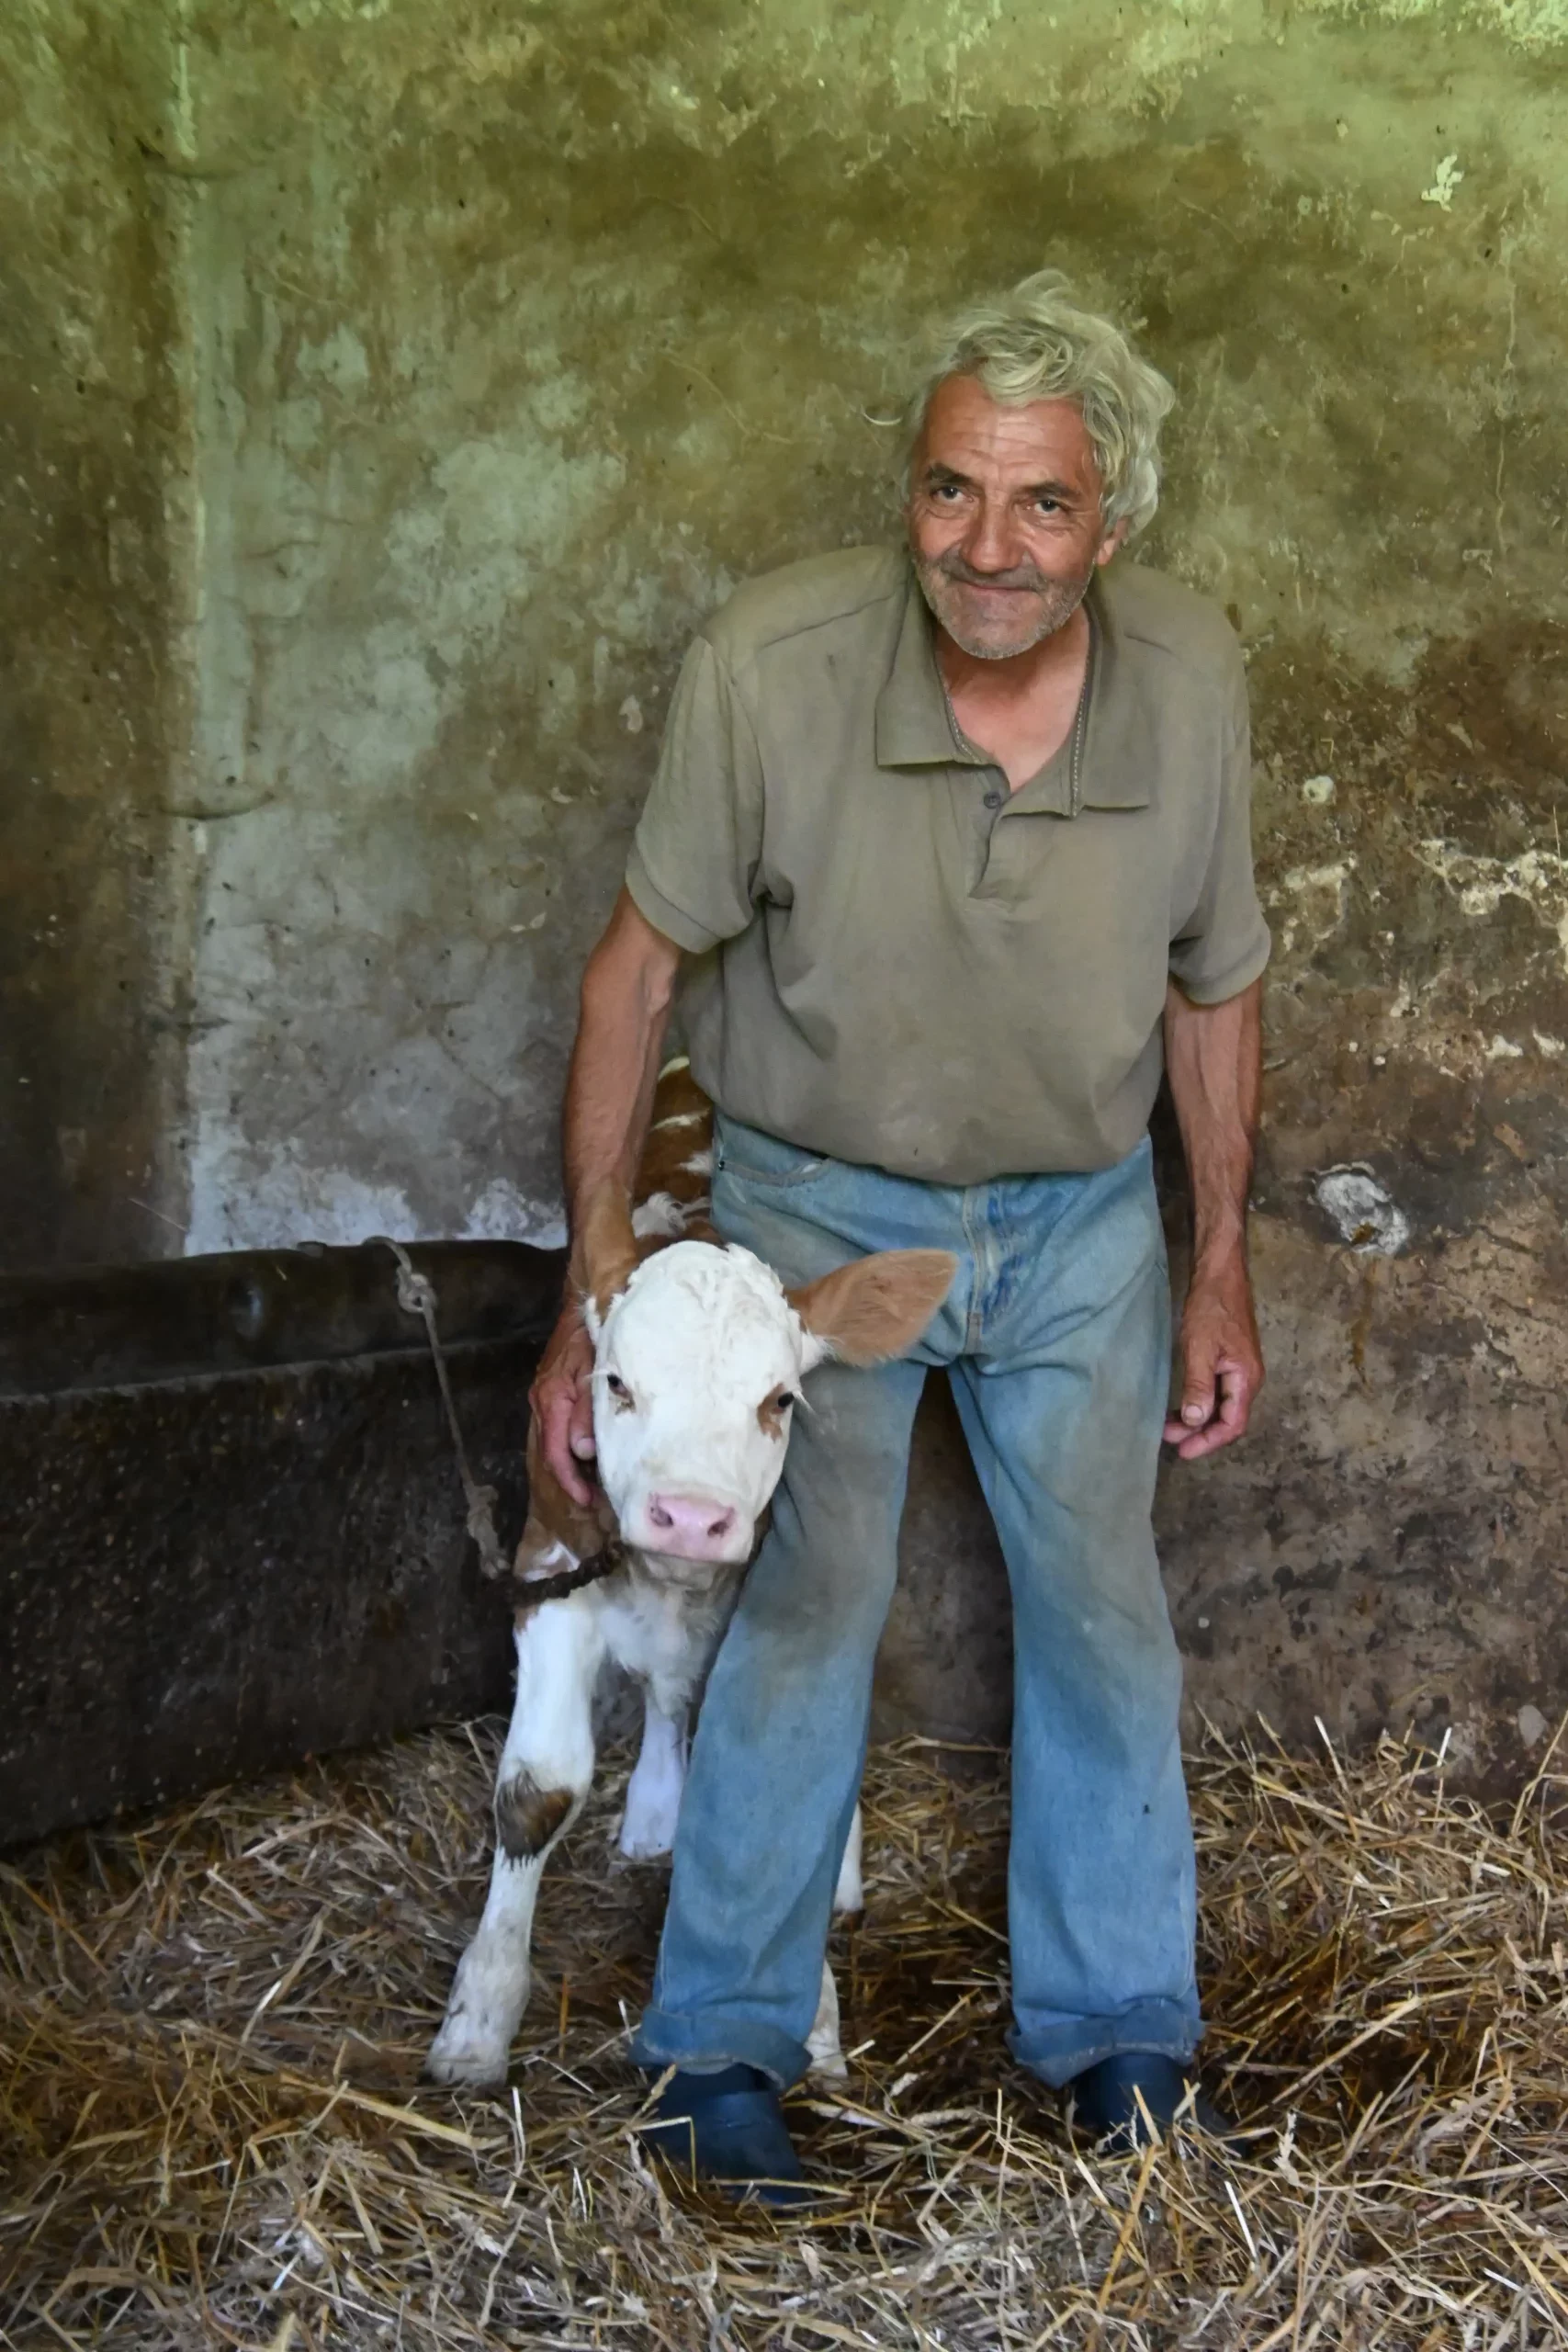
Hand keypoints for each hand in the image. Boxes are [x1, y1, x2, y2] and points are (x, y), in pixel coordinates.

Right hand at [529, 1306, 597, 1505]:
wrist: (583, 1305)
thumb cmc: (594, 1338)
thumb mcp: (595, 1373)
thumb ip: (588, 1413)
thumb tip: (582, 1452)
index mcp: (551, 1400)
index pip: (556, 1452)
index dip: (570, 1480)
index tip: (588, 1500)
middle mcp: (541, 1402)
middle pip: (551, 1451)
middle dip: (570, 1477)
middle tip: (595, 1497)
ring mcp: (543, 1397)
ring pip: (553, 1441)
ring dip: (570, 1463)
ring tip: (593, 1482)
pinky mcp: (550, 1392)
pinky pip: (556, 1428)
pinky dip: (569, 1445)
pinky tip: (586, 1453)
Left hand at [1163, 1248, 1262, 1461]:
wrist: (1220, 1274)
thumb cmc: (1211, 1308)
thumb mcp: (1200, 1348)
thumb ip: (1199, 1386)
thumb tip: (1196, 1421)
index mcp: (1246, 1379)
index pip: (1232, 1424)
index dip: (1208, 1442)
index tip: (1183, 1450)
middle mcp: (1248, 1379)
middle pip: (1228, 1419)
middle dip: (1200, 1433)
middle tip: (1168, 1438)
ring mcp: (1241, 1370)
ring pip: (1223, 1407)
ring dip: (1198, 1419)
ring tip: (1170, 1426)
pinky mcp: (1231, 1361)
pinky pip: (1219, 1392)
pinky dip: (1200, 1403)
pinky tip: (1182, 1405)